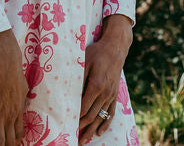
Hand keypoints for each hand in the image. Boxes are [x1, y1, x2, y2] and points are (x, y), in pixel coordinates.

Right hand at [0, 29, 27, 145]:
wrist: (6, 66)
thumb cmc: (15, 73)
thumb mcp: (23, 87)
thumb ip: (22, 95)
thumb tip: (23, 95)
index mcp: (19, 110)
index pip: (19, 132)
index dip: (16, 140)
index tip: (14, 144)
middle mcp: (11, 117)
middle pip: (10, 140)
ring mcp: (0, 116)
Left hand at [78, 14, 132, 143]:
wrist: (116, 47)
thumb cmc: (97, 52)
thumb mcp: (84, 61)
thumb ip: (78, 78)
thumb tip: (69, 93)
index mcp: (96, 84)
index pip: (84, 107)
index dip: (76, 118)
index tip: (68, 125)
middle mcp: (105, 92)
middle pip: (92, 115)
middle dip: (82, 129)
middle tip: (73, 139)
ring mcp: (111, 94)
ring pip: (101, 117)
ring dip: (92, 130)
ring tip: (84, 141)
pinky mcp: (115, 94)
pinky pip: (111, 112)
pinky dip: (105, 124)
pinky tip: (100, 133)